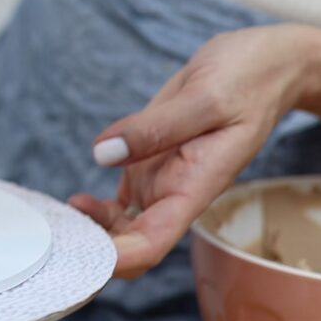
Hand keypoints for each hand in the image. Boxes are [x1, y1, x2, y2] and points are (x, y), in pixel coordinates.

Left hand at [69, 25, 314, 277]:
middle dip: (93, 247)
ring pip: (120, 226)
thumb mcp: (205, 96)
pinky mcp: (149, 162)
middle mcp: (175, 191)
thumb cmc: (248, 77)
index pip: (152, 242)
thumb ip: (154, 127)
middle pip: (130, 244)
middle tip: (54, 228)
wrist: (265, 64)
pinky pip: (119, 200)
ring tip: (56, 215)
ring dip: (90, 230)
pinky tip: (73, 202)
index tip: (81, 250)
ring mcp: (161, 179)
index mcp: (195, 185)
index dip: (116, 257)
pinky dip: (96, 209)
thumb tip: (102, 152)